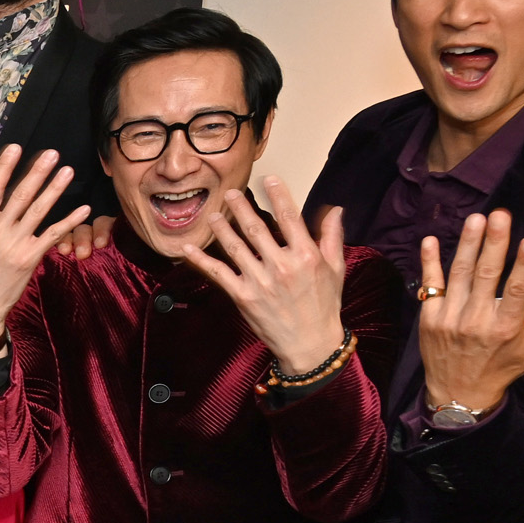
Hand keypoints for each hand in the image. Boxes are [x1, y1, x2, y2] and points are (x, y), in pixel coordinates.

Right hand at [0, 145, 90, 345]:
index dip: (5, 167)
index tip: (16, 147)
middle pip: (20, 195)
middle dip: (37, 172)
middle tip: (52, 153)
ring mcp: (14, 244)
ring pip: (39, 211)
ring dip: (55, 189)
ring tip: (68, 171)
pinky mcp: (30, 258)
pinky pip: (53, 235)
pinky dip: (70, 221)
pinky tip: (84, 209)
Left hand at [180, 178, 351, 374]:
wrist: (309, 343)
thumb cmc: (324, 305)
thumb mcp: (335, 268)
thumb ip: (331, 237)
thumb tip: (334, 209)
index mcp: (306, 255)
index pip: (289, 217)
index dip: (278, 195)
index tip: (268, 178)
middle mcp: (281, 265)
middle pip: (256, 228)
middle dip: (241, 207)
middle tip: (230, 192)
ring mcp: (260, 281)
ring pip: (235, 247)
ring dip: (221, 227)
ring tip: (213, 213)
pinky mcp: (243, 296)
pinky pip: (218, 273)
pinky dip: (200, 260)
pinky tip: (187, 249)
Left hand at [417, 209, 523, 413]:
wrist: (459, 393)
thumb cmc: (506, 367)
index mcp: (506, 327)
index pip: (517, 291)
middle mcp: (476, 321)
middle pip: (486, 276)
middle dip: (493, 243)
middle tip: (500, 214)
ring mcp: (449, 318)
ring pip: (459, 275)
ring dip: (467, 245)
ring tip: (477, 218)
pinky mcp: (429, 318)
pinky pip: (430, 285)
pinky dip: (430, 262)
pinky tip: (432, 239)